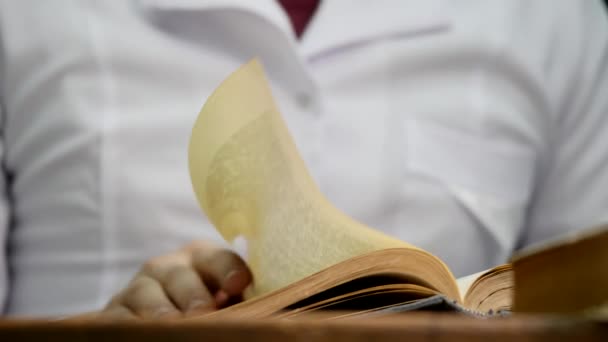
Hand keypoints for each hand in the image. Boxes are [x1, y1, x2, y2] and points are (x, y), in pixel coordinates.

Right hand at [101, 240, 251, 318]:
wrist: (165, 314)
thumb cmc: (207, 309)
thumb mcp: (224, 302)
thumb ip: (236, 303)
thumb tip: (255, 314)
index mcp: (202, 259)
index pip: (217, 258)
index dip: (228, 270)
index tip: (240, 283)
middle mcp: (168, 267)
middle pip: (180, 276)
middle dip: (192, 295)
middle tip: (203, 313)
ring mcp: (138, 287)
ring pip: (145, 294)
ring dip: (159, 311)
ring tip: (172, 324)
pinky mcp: (114, 309)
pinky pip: (117, 316)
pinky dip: (128, 324)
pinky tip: (143, 332)